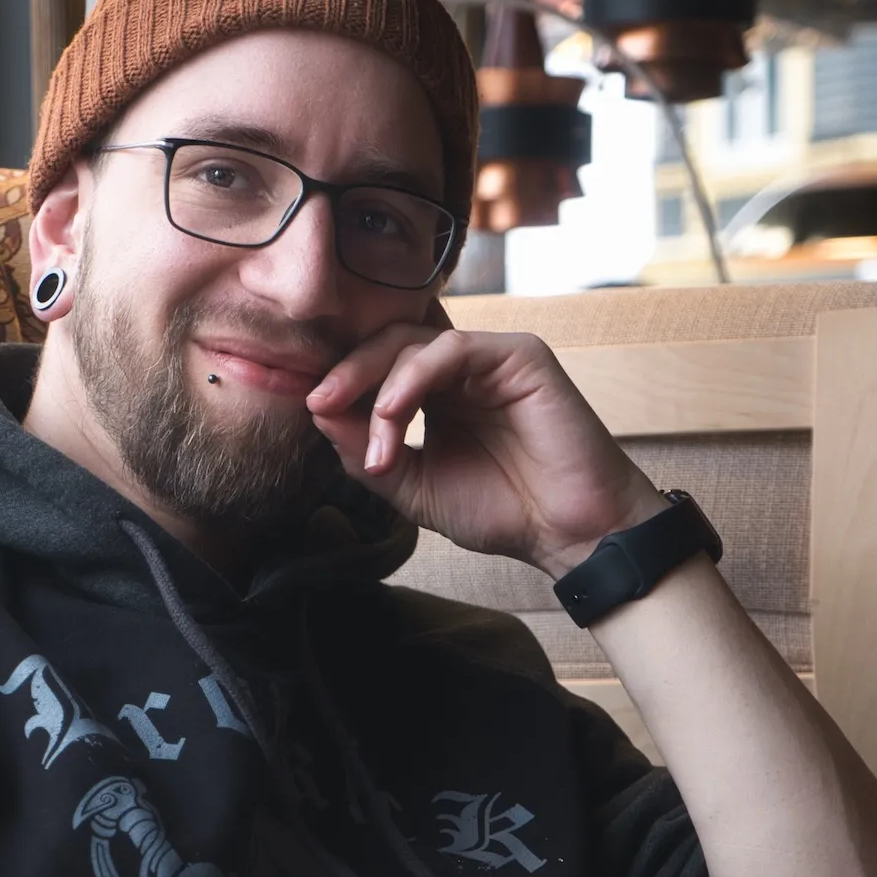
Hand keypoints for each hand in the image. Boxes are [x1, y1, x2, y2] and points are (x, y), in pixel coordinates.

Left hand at [306, 324, 663, 577]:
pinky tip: (394, 414)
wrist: (567, 534)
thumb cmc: (503, 511)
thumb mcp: (415, 488)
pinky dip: (412, 378)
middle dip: (347, 372)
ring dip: (378, 386)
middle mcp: (462, 369)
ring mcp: (491, 357)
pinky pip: (451, 348)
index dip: (341, 382)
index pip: (377, 367)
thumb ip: (367, 454)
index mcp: (438, 394)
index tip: (309, 411)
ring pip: (413, 342)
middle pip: (388, 343)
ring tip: (372, 443)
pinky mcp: (520, 354)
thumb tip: (319, 413)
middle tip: (317, 404)